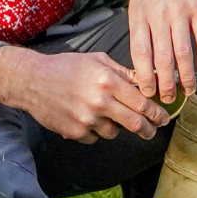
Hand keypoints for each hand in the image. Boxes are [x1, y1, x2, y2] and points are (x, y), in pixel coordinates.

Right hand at [0, 47, 170, 143]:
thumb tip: (146, 80)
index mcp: (108, 81)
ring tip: (104, 114)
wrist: (32, 81)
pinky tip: (84, 116)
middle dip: (149, 129)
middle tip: (153, 130)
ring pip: (115, 132)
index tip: (164, 118)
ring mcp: (87, 120)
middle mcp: (100, 102)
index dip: (157, 113)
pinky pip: (95, 137)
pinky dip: (95, 130)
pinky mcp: (75, 132)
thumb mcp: (97, 60)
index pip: (142, 103)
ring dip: (116, 126)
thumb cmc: (66, 67)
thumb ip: (123, 72)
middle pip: (135, 123)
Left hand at [128, 0, 196, 104]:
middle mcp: (158, 14)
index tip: (147, 93)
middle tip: (168, 99)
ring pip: (184, 52)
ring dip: (187, 76)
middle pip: (162, 57)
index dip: (144, 76)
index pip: (139, 52)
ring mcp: (180, 11)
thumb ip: (139, 29)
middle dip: (166, 83)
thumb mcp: (137, 2)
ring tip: (188, 90)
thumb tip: (141, 65)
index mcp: (139, 15)